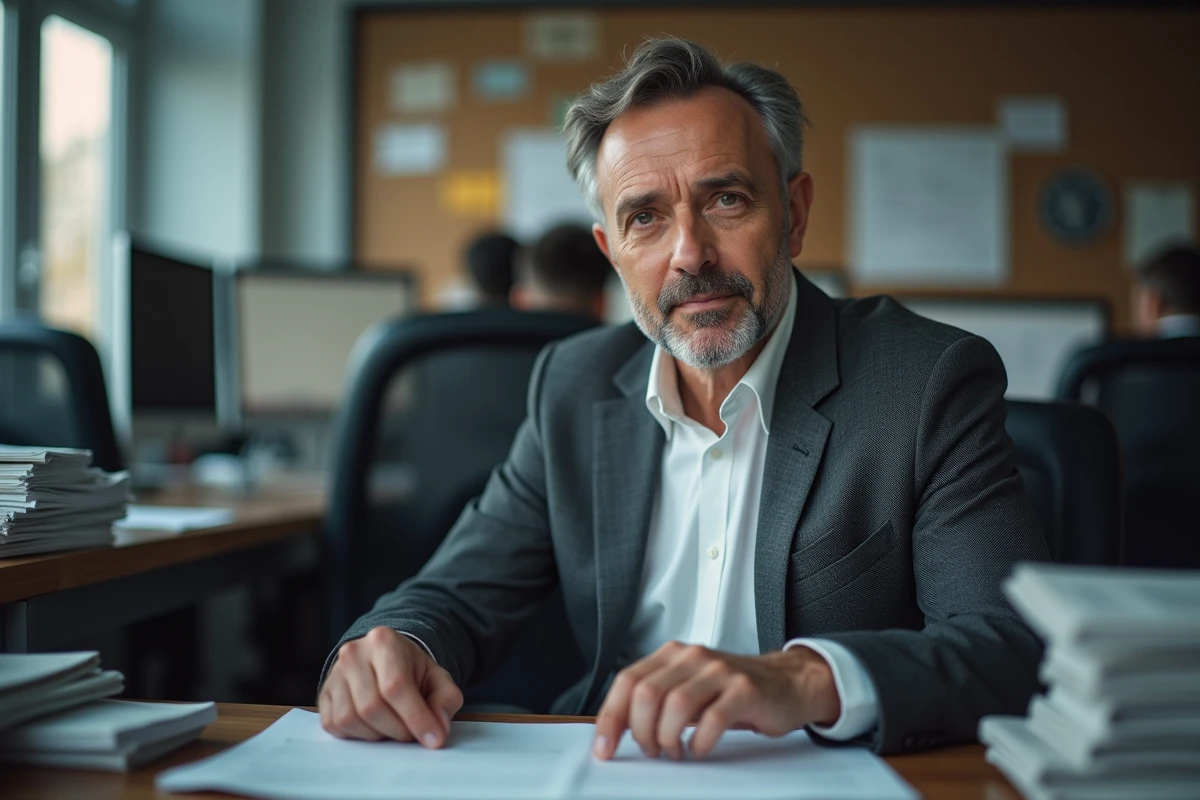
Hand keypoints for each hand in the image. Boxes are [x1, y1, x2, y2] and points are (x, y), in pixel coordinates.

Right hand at [318, 626, 463, 746]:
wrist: (384, 659)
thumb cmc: (411, 670)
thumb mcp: (437, 678)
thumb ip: (445, 700)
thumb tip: (438, 729)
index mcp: (384, 641)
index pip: (396, 686)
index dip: (416, 718)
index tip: (433, 739)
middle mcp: (353, 654)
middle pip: (372, 706)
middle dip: (398, 730)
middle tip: (412, 734)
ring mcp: (334, 674)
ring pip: (350, 718)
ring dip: (377, 734)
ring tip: (393, 727)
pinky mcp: (323, 694)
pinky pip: (334, 725)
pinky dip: (357, 734)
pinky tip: (374, 726)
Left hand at [593, 642, 839, 760]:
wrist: (786, 682)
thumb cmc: (732, 690)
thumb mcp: (688, 686)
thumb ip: (656, 699)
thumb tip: (617, 729)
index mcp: (673, 655)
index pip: (628, 681)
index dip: (611, 717)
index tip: (604, 747)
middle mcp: (693, 657)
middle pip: (647, 693)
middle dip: (640, 731)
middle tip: (651, 751)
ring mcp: (720, 671)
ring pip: (676, 705)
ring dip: (668, 738)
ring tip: (674, 752)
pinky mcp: (745, 689)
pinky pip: (713, 718)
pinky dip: (700, 742)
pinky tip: (700, 750)